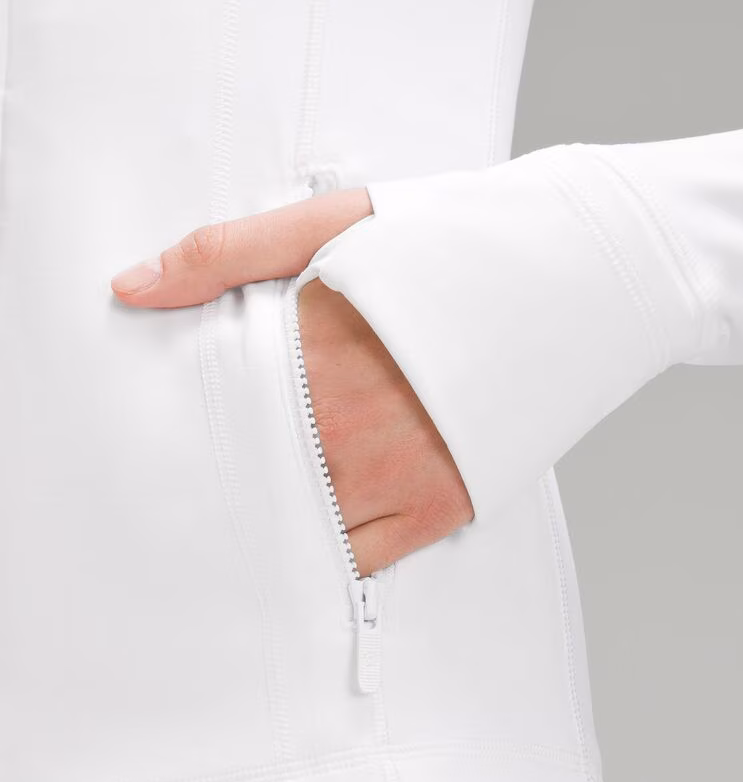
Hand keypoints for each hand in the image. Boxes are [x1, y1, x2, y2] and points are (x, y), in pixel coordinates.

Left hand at [110, 188, 473, 574]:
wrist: (574, 275)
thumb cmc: (453, 243)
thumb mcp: (335, 223)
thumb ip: (228, 253)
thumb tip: (129, 288)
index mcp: (310, 355)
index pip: (216, 414)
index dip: (185, 430)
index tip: (158, 440)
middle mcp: (348, 426)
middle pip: (251, 478)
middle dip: (218, 482)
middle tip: (176, 497)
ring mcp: (397, 473)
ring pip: (299, 526)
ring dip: (270, 521)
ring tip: (235, 524)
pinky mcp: (440, 505)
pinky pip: (360, 558)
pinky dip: (327, 554)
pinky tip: (306, 539)